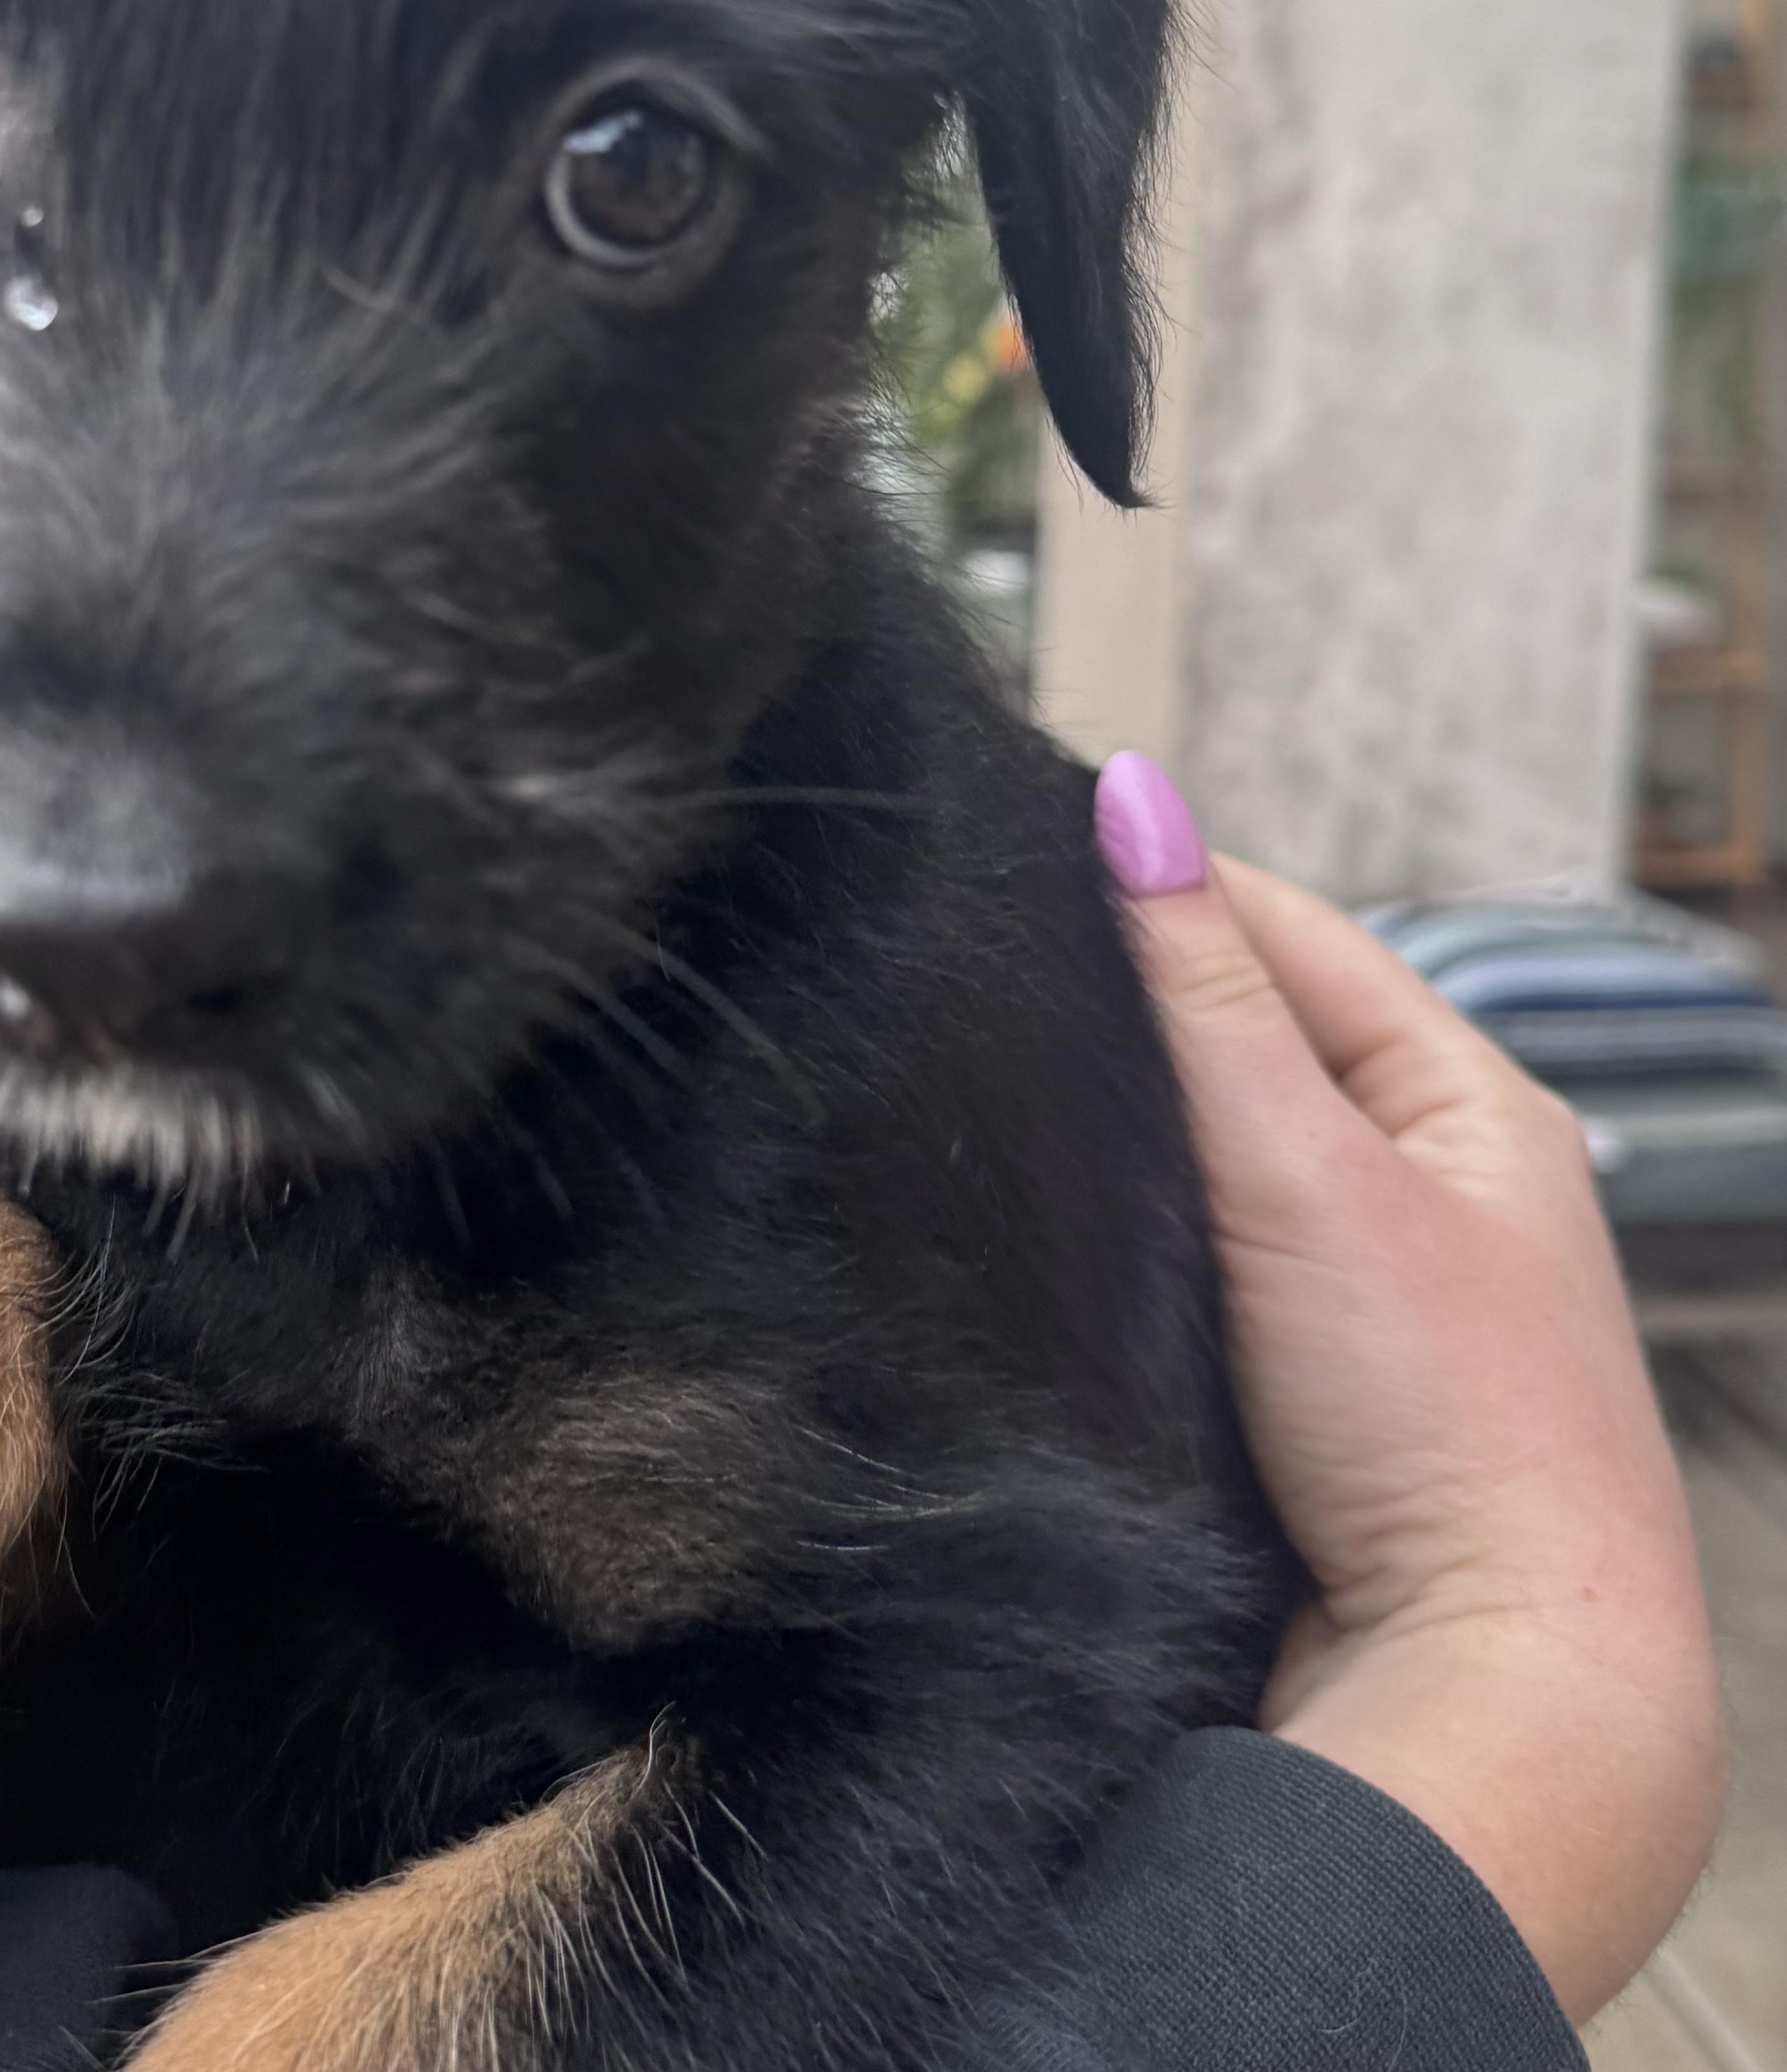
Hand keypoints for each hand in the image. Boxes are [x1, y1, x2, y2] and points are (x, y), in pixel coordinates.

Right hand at [1094, 753, 1725, 2022]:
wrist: (1489, 1689)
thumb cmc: (1443, 1425)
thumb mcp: (1307, 1169)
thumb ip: (1205, 989)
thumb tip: (1132, 797)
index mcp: (1473, 1101)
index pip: (1290, 932)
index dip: (1163, 890)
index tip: (1027, 860)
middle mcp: (1436, 1182)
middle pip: (1253, 1043)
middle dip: (1137, 1015)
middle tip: (996, 985)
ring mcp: (1377, 1288)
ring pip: (1219, 1156)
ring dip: (1135, 1134)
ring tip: (1013, 1097)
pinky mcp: (1315, 1384)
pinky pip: (1207, 1259)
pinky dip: (1141, 1234)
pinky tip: (1069, 1230)